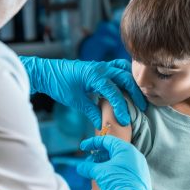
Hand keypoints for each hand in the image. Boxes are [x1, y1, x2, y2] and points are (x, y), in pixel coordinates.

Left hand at [20, 56, 146, 128]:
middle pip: (126, 78)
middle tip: (142, 106)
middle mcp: (101, 68)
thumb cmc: (59, 84)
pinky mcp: (99, 66)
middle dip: (136, 92)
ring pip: (124, 69)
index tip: (125, 120)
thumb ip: (92, 111)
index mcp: (94, 75)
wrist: (47, 71)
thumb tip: (103, 124)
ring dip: (133, 81)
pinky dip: (125, 73)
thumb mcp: (75, 100)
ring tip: (138, 94)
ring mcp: (101, 65)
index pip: (114, 92)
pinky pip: (117, 66)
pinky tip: (127, 84)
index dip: (121, 108)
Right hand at [77, 136, 154, 189]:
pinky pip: (124, 168)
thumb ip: (89, 167)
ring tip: (95, 170)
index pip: (107, 140)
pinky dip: (113, 170)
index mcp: (125, 149)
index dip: (93, 143)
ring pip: (118, 160)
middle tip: (89, 161)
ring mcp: (138, 165)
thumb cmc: (117, 182)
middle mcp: (134, 154)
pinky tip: (105, 176)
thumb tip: (80, 167)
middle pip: (112, 150)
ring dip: (105, 163)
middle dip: (98, 155)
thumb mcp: (100, 172)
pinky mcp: (140, 175)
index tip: (83, 147)